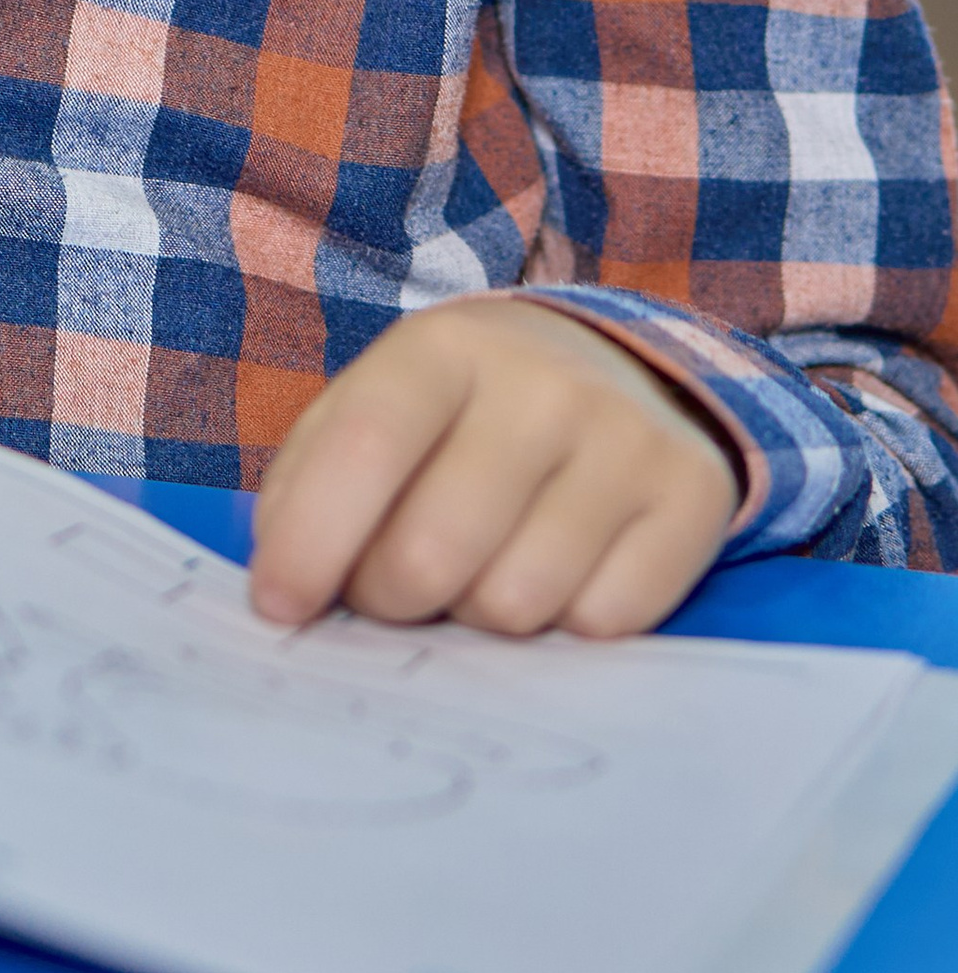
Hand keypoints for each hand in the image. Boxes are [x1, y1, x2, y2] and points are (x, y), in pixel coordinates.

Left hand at [248, 297, 741, 639]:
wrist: (609, 370)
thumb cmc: (455, 414)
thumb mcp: (371, 410)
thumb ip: (309, 489)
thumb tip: (284, 591)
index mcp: (442, 347)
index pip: (366, 445)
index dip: (310, 541)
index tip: (278, 607)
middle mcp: (544, 383)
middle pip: (433, 553)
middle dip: (388, 599)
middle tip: (389, 588)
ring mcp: (628, 437)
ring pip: (516, 605)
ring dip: (476, 616)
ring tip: (477, 568)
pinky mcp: (695, 496)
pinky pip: (604, 624)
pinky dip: (564, 625)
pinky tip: (558, 570)